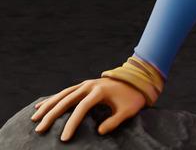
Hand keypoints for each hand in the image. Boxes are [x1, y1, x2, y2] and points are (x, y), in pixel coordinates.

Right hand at [31, 78, 145, 141]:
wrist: (137, 80)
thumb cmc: (132, 98)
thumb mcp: (128, 111)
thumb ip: (114, 121)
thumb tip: (99, 132)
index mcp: (100, 91)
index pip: (82, 108)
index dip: (72, 123)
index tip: (63, 139)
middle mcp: (90, 85)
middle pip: (67, 99)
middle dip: (52, 114)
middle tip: (39, 129)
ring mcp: (86, 84)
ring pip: (62, 94)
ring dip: (48, 106)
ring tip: (34, 118)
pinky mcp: (83, 85)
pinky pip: (65, 92)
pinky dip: (52, 99)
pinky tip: (40, 105)